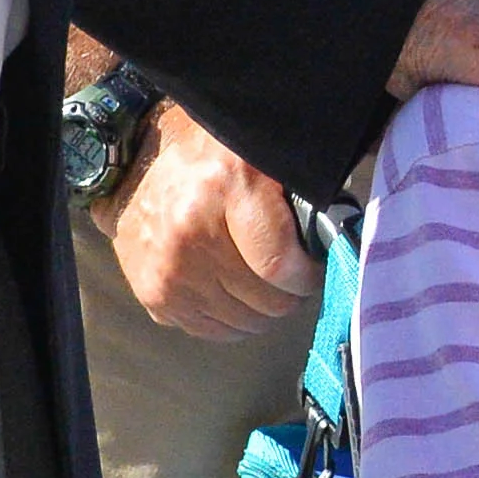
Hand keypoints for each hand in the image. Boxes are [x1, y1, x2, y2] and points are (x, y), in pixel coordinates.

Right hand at [104, 103, 316, 340]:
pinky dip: (230, 317)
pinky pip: (210, 330)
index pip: (281, 266)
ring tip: (262, 280)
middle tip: (290, 273)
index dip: (307, 275)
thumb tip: (346, 218)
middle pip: (264, 301)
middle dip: (288, 293)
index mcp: (227, 186)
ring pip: (241, 322)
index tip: (312, 265)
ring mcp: (168, 270)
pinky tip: (234, 291)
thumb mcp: (260, 147)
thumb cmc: (207, 151)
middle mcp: (192, 233)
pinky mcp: (153, 293)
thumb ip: (302, 182)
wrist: (132, 161)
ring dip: (261, 308)